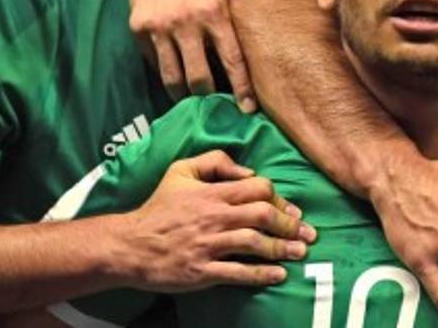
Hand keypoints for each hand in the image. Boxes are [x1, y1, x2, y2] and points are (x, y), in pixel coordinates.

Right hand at [115, 150, 313, 291]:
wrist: (130, 244)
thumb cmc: (158, 207)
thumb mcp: (180, 170)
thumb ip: (215, 161)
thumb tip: (248, 170)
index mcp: (212, 193)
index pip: (258, 188)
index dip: (280, 198)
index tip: (292, 210)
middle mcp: (214, 217)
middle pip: (263, 215)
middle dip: (290, 224)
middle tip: (307, 234)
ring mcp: (208, 245)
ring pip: (255, 243)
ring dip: (282, 248)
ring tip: (300, 253)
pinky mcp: (202, 271)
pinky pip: (238, 272)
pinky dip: (262, 274)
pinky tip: (279, 275)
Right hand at [129, 0, 256, 112]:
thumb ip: (225, 31)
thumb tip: (234, 72)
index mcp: (215, 14)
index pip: (232, 61)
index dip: (241, 89)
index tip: (247, 109)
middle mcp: (187, 22)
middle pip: (199, 78)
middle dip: (206, 97)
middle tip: (210, 106)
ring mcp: (160, 25)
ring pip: (172, 77)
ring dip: (181, 93)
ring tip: (187, 98)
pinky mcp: (140, 27)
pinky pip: (153, 61)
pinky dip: (163, 68)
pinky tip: (170, 68)